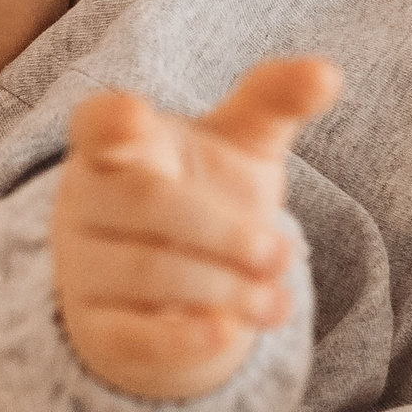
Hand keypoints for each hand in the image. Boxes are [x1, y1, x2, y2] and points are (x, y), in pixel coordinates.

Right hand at [53, 57, 340, 400]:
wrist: (167, 288)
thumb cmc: (201, 192)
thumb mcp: (239, 146)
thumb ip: (273, 102)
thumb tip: (328, 72)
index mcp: (118, 142)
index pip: (98, 123)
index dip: (113, 120)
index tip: (132, 115)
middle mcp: (88, 199)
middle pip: (147, 203)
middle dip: (222, 231)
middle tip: (280, 253)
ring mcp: (83, 265)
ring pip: (148, 272)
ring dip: (224, 289)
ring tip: (276, 298)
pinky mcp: (96, 329)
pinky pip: (132, 335)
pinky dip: (182, 338)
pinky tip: (225, 335)